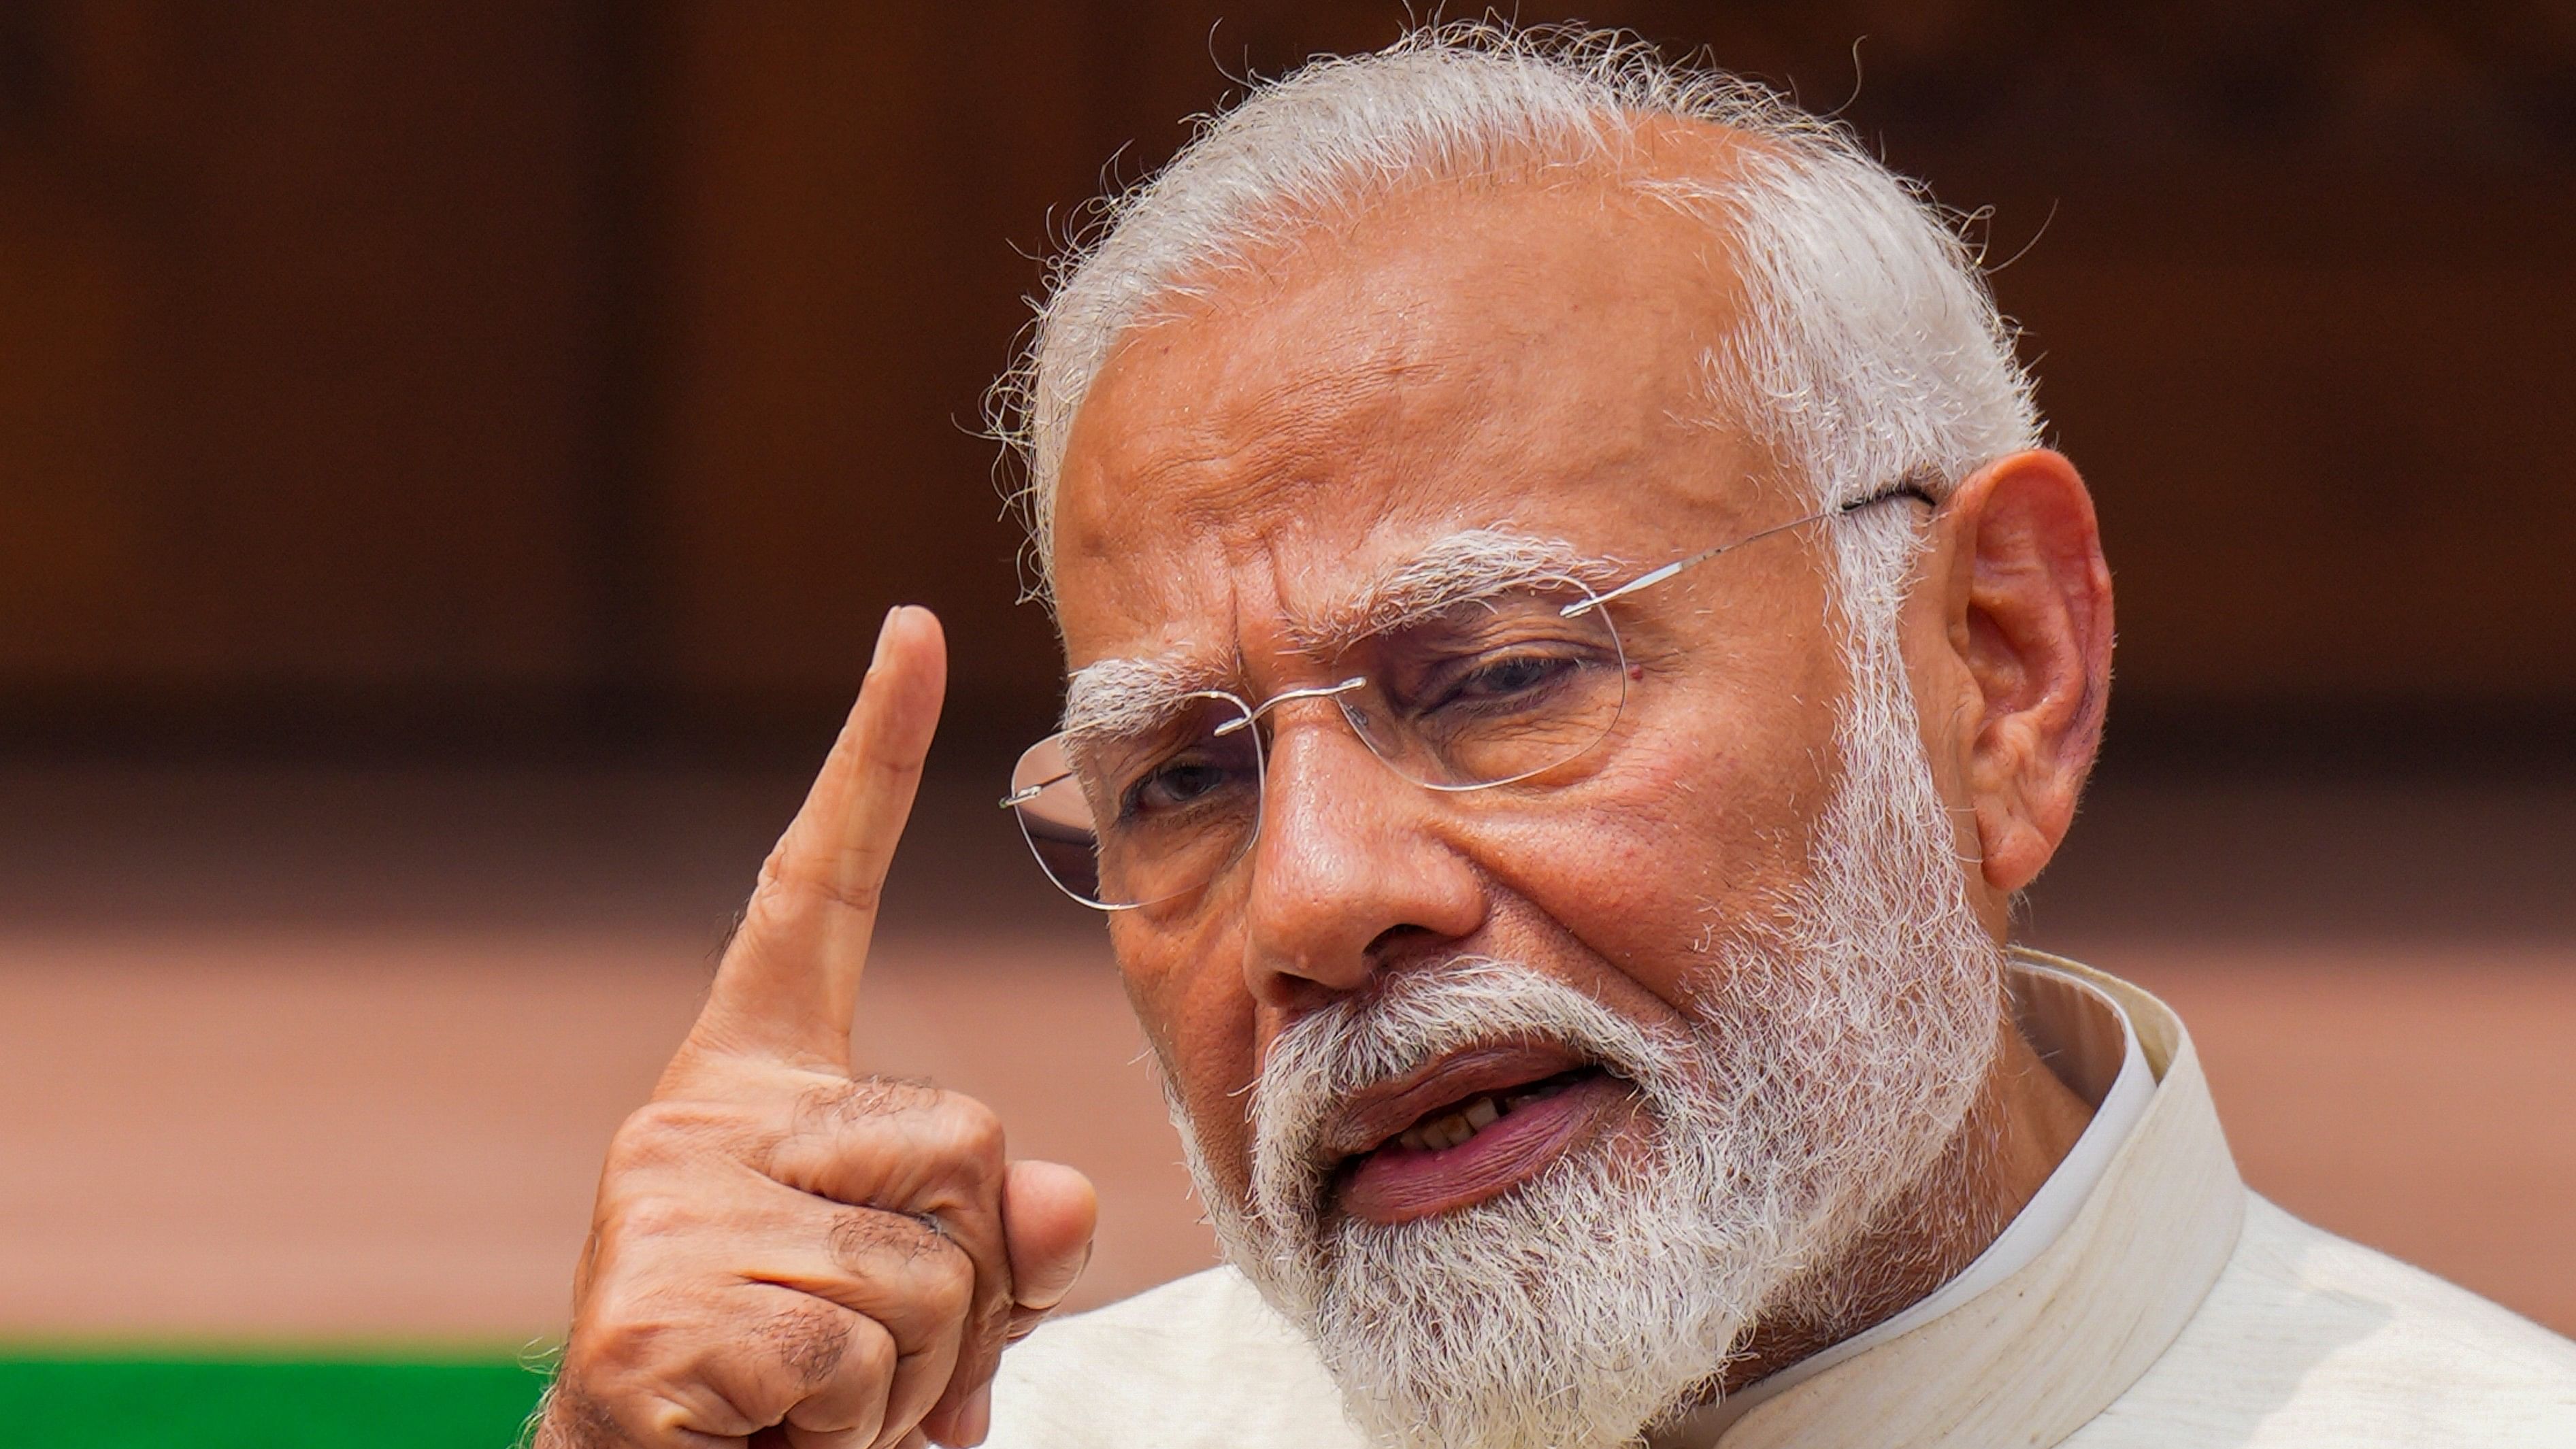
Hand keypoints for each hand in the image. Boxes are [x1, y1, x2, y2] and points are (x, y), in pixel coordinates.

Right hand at [540, 607, 1099, 1447]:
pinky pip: (853, 1353)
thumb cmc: (790, 1398)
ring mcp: (662, 1210)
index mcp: (757, 1087)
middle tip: (869, 1359)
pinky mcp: (650, 1317)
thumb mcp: (920, 1301)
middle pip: (964, 1138)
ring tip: (815, 1408)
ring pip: (928, 1269)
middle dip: (967, 1285)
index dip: (872, 761)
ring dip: (912, 1377)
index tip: (914, 630)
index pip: (815, 893)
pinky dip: (850, 1432)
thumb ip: (997, 1235)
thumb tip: (1060, 1201)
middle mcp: (696, 1119)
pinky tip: (766, 1437)